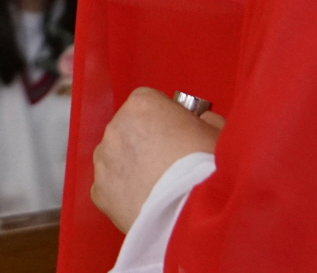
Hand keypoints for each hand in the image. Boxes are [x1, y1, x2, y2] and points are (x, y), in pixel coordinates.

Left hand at [91, 88, 223, 232]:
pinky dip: (124, 194)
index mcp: (142, 104)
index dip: (164, 120)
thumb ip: (202, 120)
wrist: (194, 213)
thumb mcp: (217, 133)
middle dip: (144, 143)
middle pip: (128, 130)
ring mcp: (104, 160)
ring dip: (131, 168)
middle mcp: (115, 127)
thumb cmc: (209, 167)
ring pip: (116, 159)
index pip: (148, 104)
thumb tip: (199, 122)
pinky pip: (111, 188)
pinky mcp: (98, 192)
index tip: (177, 137)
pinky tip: (145, 204)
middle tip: (168, 165)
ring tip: (156, 188)